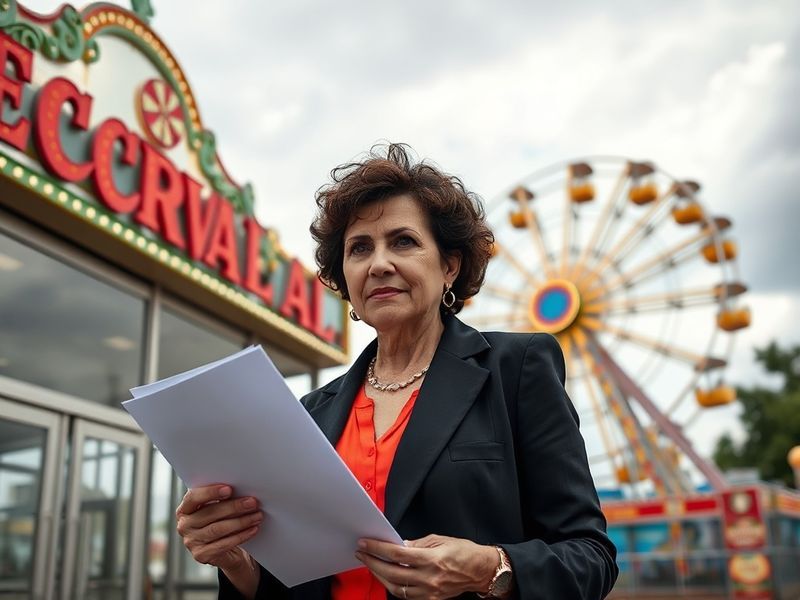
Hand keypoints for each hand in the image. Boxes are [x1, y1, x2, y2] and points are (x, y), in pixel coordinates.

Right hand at [175, 484, 262, 571]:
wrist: (225, 551)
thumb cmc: (221, 522)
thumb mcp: (218, 508)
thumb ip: (222, 498)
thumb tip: (242, 490)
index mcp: (185, 509)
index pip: (193, 498)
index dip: (210, 492)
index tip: (229, 489)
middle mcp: (184, 525)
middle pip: (210, 513)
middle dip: (234, 506)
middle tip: (252, 502)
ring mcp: (191, 542)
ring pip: (218, 529)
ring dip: (241, 521)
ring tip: (257, 515)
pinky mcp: (201, 555)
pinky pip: (224, 544)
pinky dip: (241, 536)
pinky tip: (253, 529)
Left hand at [355, 534, 498, 598]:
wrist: (480, 570)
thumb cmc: (463, 551)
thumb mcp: (439, 540)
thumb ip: (416, 544)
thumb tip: (397, 545)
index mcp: (431, 559)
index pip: (396, 554)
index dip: (378, 549)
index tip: (365, 543)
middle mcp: (429, 578)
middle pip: (392, 573)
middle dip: (372, 562)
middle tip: (362, 553)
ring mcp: (429, 592)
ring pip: (396, 588)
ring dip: (380, 576)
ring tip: (371, 565)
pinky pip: (406, 596)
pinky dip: (394, 586)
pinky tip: (388, 577)